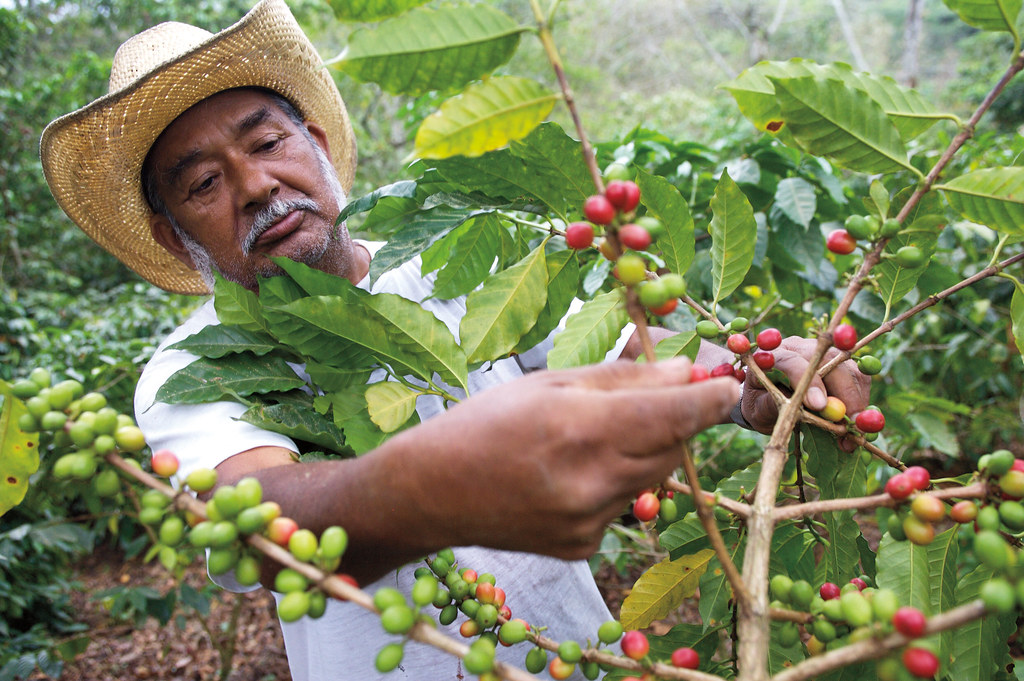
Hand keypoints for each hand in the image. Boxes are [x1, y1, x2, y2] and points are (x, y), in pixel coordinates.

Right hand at [392, 357, 739, 559]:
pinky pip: (621, 507)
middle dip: (674, 422)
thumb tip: (686, 373)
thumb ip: (623, 378)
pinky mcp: (582, 547)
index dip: (710, 401)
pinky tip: (569, 477)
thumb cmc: (486, 423)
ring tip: (591, 440)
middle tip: (654, 400)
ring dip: (641, 453)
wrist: (432, 492)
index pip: (674, 416)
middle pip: (672, 449)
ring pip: (650, 479)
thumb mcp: (551, 382)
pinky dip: (612, 485)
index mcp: (581, 428)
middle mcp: (591, 481)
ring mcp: (588, 522)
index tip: (728, 385)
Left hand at [740, 336, 870, 444]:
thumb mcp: (758, 410)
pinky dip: (862, 398)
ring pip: (848, 367)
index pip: (792, 361)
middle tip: (849, 426)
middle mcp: (799, 347)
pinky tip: (854, 419)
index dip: (808, 382)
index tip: (819, 406)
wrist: (766, 395)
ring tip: (852, 431)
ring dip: (856, 399)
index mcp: (772, 355)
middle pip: (828, 360)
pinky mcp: (841, 361)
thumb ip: (773, 406)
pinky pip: (859, 375)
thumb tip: (804, 407)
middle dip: (843, 394)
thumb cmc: (760, 402)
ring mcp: (823, 351)